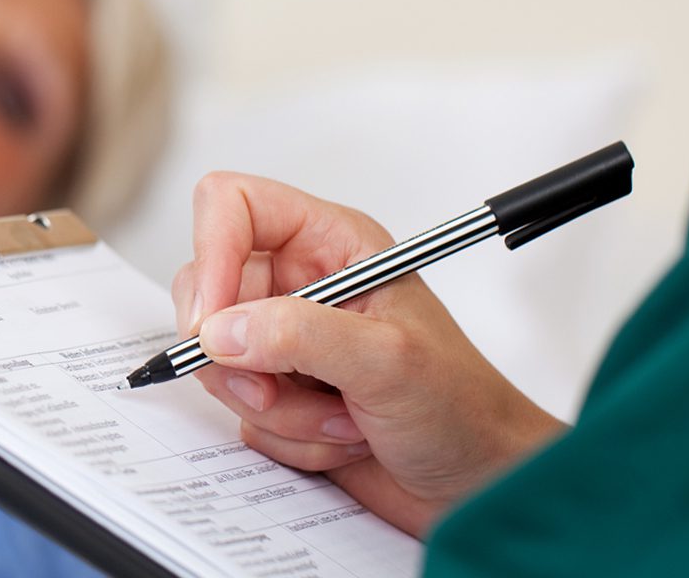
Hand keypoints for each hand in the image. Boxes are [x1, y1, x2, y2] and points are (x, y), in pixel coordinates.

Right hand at [173, 172, 564, 538]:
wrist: (480, 481)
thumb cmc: (462, 407)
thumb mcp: (388, 361)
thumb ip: (301, 336)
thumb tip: (221, 331)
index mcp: (333, 247)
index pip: (235, 207)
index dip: (210, 254)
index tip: (212, 323)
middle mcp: (303, 287)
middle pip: (209, 293)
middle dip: (242, 359)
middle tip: (279, 391)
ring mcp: (287, 345)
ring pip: (220, 364)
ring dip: (279, 410)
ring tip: (343, 419)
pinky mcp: (280, 396)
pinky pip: (241, 415)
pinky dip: (287, 439)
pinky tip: (342, 438)